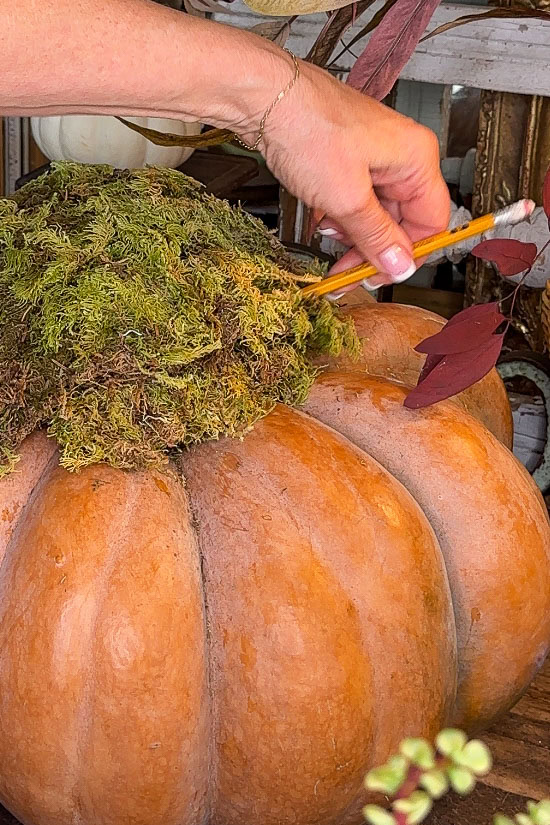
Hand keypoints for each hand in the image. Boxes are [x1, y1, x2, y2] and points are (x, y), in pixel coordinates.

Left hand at [260, 60, 449, 293]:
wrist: (265, 99)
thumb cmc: (308, 128)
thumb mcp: (346, 199)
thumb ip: (376, 237)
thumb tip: (400, 266)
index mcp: (416, 159)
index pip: (432, 222)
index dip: (408, 254)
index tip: (381, 275)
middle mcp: (401, 156)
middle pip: (401, 221)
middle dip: (374, 250)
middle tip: (349, 275)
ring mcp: (374, 157)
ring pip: (375, 214)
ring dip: (354, 237)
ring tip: (330, 244)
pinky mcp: (348, 160)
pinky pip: (355, 200)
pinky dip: (340, 218)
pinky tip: (323, 223)